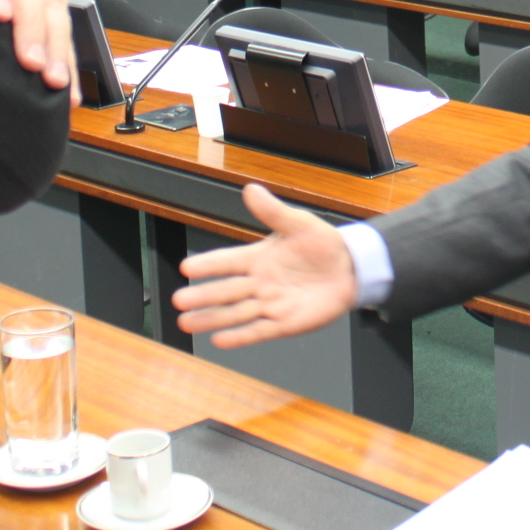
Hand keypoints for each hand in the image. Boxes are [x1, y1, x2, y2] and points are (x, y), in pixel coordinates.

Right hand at [174, 184, 357, 347]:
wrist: (351, 268)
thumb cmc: (323, 244)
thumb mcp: (298, 223)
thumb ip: (273, 211)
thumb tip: (251, 189)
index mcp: (259, 257)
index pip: (228, 261)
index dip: (208, 264)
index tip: (186, 267)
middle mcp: (260, 282)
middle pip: (225, 291)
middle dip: (202, 296)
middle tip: (179, 300)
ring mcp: (270, 304)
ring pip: (236, 313)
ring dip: (212, 318)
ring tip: (187, 322)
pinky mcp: (284, 323)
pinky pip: (258, 330)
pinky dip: (239, 336)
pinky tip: (219, 340)